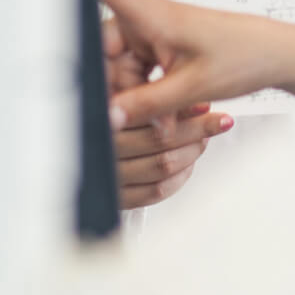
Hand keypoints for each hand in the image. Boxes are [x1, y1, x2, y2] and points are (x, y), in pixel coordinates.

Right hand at [98, 0, 294, 128]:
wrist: (279, 55)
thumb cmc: (246, 56)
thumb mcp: (192, 88)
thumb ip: (146, 104)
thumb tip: (108, 116)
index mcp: (155, 16)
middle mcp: (152, 20)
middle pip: (106, 54)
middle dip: (119, 89)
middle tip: (142, 116)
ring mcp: (159, 34)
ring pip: (123, 69)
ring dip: (137, 97)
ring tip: (166, 117)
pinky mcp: (166, 47)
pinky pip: (140, 72)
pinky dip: (149, 93)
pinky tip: (168, 110)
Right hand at [113, 103, 232, 209]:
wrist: (76, 172)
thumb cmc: (114, 121)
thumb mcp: (127, 96)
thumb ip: (150, 99)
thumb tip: (192, 98)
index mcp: (103, 121)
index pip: (148, 115)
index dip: (182, 110)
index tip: (205, 105)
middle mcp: (104, 150)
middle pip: (160, 140)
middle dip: (196, 130)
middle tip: (218, 121)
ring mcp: (110, 176)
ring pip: (162, 165)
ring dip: (192, 151)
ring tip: (207, 138)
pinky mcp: (117, 198)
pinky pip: (155, 191)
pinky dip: (180, 176)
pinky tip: (190, 163)